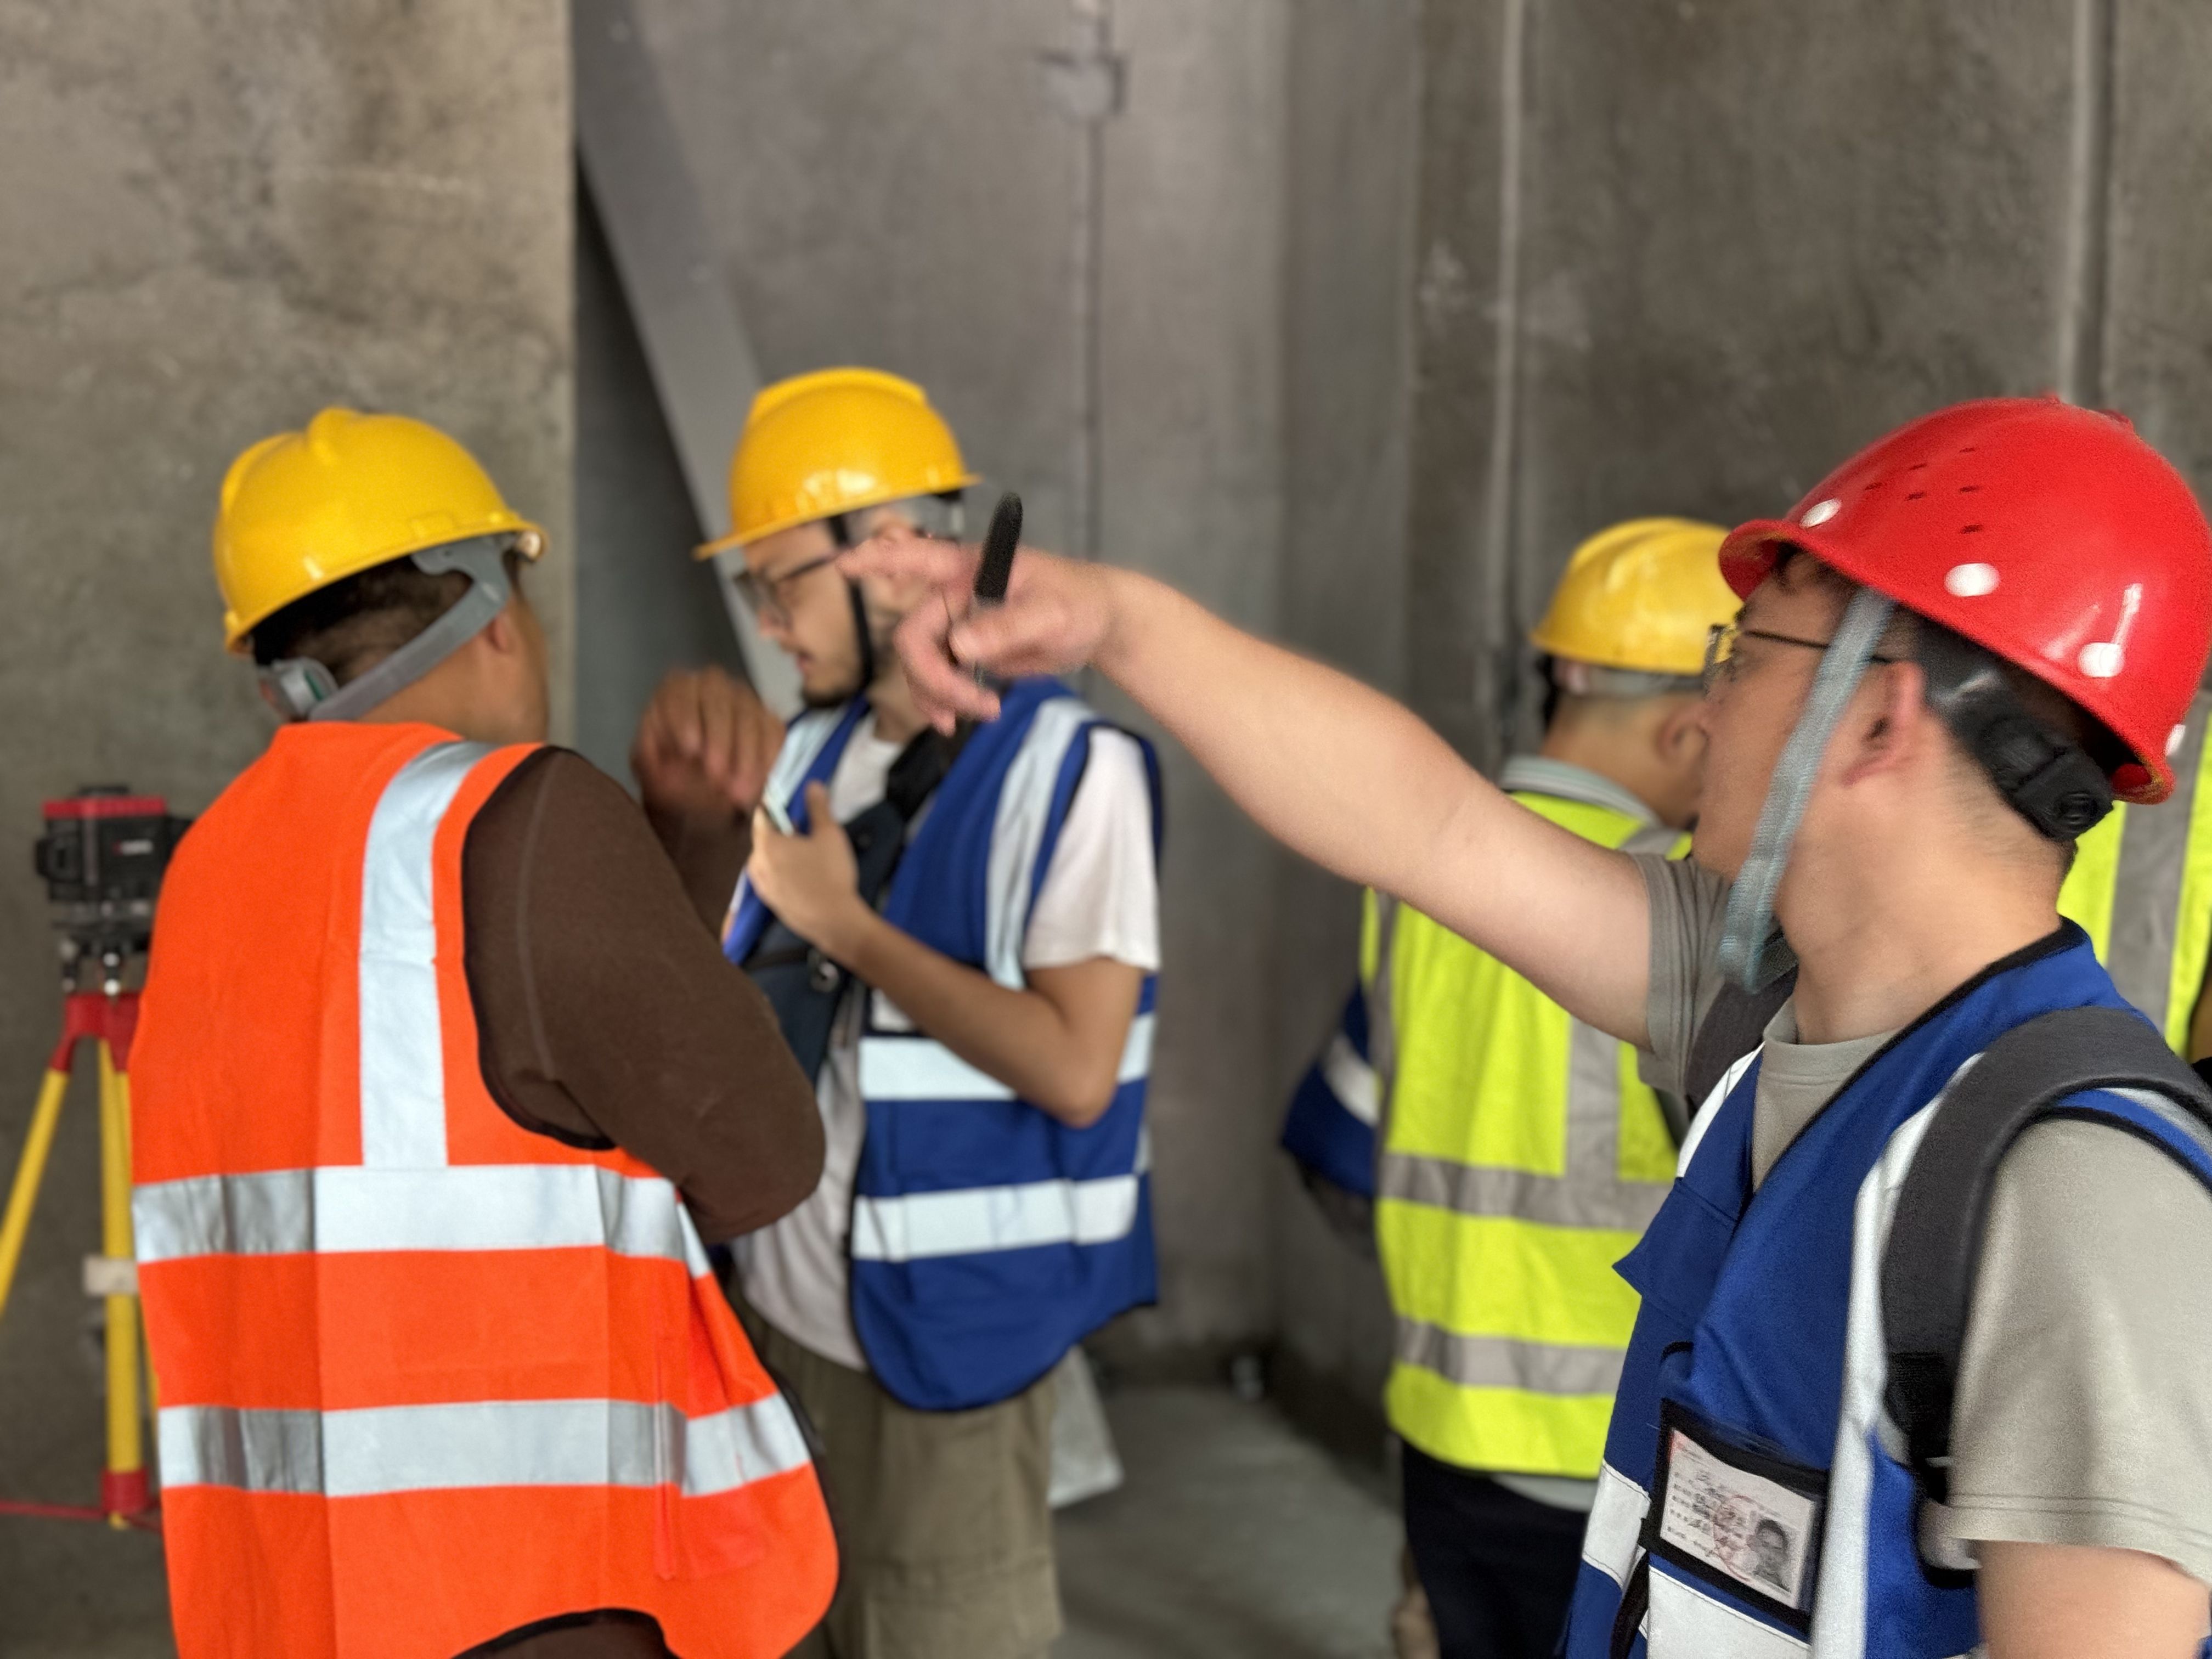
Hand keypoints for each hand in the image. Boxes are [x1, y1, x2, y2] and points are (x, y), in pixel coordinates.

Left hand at [632, 667, 784, 818]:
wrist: (696, 790)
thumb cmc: (668, 771)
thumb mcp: (650, 770)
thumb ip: (651, 764)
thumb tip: (667, 769)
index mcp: (676, 689)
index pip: (679, 693)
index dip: (685, 718)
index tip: (689, 750)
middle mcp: (712, 686)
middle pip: (719, 702)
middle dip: (719, 740)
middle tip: (716, 776)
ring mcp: (745, 700)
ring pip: (751, 719)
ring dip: (746, 759)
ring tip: (738, 795)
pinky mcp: (768, 720)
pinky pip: (774, 735)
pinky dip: (766, 763)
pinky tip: (755, 788)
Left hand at [746, 782, 873, 959]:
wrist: (833, 920)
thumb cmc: (830, 873)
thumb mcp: (829, 834)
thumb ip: (818, 808)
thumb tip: (812, 784)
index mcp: (767, 844)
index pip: (762, 817)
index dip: (773, 807)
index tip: (787, 806)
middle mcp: (757, 864)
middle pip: (762, 840)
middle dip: (778, 832)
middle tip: (800, 830)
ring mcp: (763, 886)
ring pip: (765, 861)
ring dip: (778, 854)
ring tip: (802, 855)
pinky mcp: (771, 903)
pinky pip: (771, 880)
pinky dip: (781, 873)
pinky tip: (801, 877)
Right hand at [838, 525, 1122, 732]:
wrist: (1099, 625)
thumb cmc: (1079, 602)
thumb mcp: (1052, 614)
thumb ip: (1007, 627)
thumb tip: (960, 647)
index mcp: (970, 569)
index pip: (916, 557)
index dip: (877, 560)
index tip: (843, 565)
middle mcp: (954, 594)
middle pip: (915, 638)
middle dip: (933, 678)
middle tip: (967, 707)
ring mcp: (956, 625)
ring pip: (920, 665)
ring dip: (935, 695)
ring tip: (971, 715)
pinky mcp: (965, 653)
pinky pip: (936, 679)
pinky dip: (941, 700)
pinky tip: (959, 716)